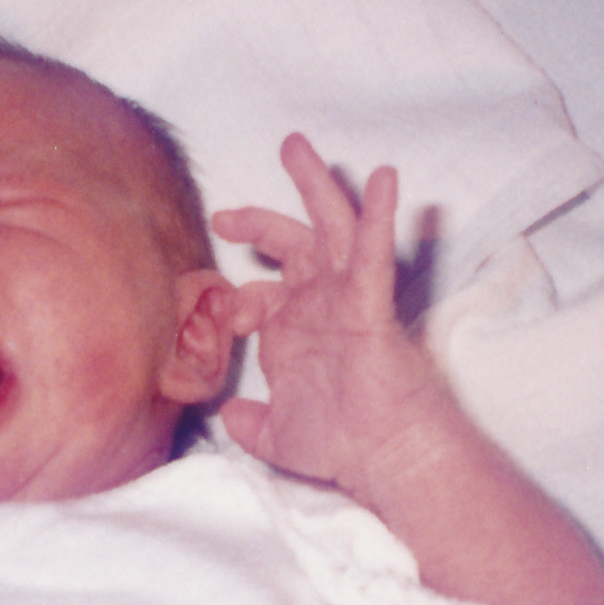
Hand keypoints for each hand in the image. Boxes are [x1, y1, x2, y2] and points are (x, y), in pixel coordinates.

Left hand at [211, 134, 457, 499]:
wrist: (383, 457)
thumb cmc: (341, 444)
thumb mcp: (276, 435)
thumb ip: (249, 423)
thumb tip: (227, 415)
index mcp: (295, 329)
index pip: (259, 291)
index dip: (232, 298)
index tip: (220, 318)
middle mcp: (320, 305)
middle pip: (291, 245)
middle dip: (258, 222)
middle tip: (224, 215)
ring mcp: (346, 299)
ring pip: (332, 228)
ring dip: (315, 186)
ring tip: (295, 147)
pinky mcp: (373, 304)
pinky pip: (375, 253)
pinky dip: (378, 216)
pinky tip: (383, 181)